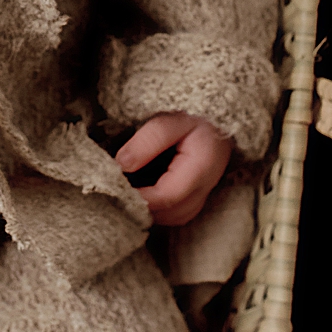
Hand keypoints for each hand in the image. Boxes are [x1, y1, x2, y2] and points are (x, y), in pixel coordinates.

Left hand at [116, 113, 233, 227]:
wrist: (214, 119)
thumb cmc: (193, 114)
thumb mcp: (170, 119)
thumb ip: (148, 140)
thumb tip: (121, 164)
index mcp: (202, 166)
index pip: (168, 195)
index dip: (140, 198)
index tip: (117, 189)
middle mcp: (206, 186)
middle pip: (172, 213)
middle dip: (144, 207)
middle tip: (119, 192)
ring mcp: (204, 194)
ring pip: (175, 217)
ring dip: (151, 210)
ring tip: (129, 193)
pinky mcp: (198, 196)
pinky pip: (178, 213)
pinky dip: (159, 209)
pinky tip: (142, 194)